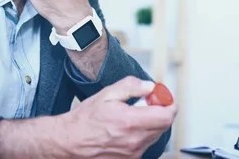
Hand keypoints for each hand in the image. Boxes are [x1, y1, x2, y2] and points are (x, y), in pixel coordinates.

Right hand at [58, 76, 177, 158]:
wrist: (70, 141)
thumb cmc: (85, 119)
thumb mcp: (107, 94)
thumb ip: (131, 87)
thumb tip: (149, 86)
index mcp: (130, 122)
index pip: (166, 116)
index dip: (169, 104)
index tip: (162, 96)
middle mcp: (134, 140)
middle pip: (163, 125)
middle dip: (159, 110)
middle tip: (146, 101)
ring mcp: (133, 153)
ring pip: (155, 135)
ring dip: (151, 123)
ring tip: (133, 115)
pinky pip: (145, 144)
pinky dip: (142, 133)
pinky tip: (127, 127)